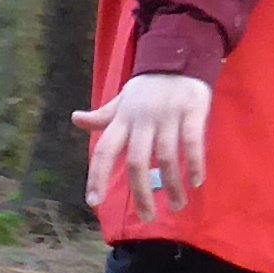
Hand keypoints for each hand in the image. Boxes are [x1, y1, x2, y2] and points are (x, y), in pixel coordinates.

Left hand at [77, 75, 214, 216]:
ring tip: (178, 205)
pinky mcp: (192, 111)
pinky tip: (198, 182)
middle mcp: (142, 119)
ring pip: (166, 157)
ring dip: (173, 185)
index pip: (104, 150)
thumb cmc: (148, 86)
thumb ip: (103, 116)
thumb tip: (75, 119)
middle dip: (141, 193)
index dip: (96, 175)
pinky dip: (195, 164)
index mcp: (123, 119)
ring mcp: (167, 115)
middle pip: (136, 162)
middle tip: (148, 217)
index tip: (94, 202)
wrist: (179, 54)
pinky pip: (192, 142)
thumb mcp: (123, 100)